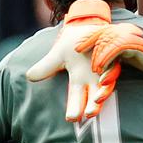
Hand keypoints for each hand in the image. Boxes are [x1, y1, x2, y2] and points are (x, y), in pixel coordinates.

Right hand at [26, 0, 120, 121]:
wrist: (86, 24)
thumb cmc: (72, 43)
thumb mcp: (57, 56)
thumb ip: (45, 67)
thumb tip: (29, 77)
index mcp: (79, 79)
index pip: (76, 97)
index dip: (75, 108)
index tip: (71, 118)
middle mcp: (93, 77)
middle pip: (94, 96)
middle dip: (92, 106)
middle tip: (89, 114)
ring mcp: (105, 67)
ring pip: (106, 84)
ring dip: (103, 91)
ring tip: (98, 98)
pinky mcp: (113, 54)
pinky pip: (113, 64)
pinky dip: (110, 71)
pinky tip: (106, 76)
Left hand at [76, 23, 142, 80]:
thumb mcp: (128, 51)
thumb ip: (115, 50)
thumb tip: (101, 56)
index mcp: (122, 29)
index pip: (101, 31)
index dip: (88, 37)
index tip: (76, 46)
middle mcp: (124, 29)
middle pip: (100, 34)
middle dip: (88, 44)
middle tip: (79, 54)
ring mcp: (128, 34)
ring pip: (105, 42)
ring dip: (97, 56)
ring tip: (95, 68)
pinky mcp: (132, 42)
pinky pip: (113, 49)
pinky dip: (105, 59)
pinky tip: (101, 68)